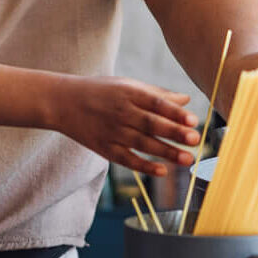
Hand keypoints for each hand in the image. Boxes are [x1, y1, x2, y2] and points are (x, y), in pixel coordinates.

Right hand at [49, 78, 199, 176]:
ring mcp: (112, 131)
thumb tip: (186, 101)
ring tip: (188, 159)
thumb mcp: (127, 85)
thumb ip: (157, 94)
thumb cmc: (101, 91)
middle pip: (151, 124)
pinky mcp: (104, 148)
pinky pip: (127, 159)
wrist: (63, 102)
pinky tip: (162, 171)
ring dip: (166, 152)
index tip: (193, 120)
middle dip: (174, 132)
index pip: (155, 103)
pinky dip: (144, 166)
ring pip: (142, 143)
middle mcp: (121, 112)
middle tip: (195, 139)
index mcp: (129, 93)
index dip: (174, 112)